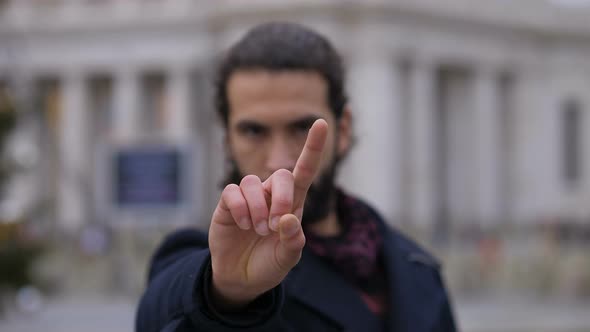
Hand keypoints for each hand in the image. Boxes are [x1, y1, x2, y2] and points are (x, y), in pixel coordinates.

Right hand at [208, 119, 327, 308]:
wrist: (241, 278)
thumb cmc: (269, 264)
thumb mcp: (287, 258)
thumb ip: (292, 241)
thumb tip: (287, 218)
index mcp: (293, 204)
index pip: (305, 170)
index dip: (313, 147)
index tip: (322, 123)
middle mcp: (271, 195)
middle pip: (280, 175)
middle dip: (280, 198)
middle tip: (274, 225)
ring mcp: (249, 198)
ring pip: (252, 182)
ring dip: (257, 208)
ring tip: (257, 230)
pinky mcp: (228, 204)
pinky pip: (233, 192)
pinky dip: (240, 208)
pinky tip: (242, 224)